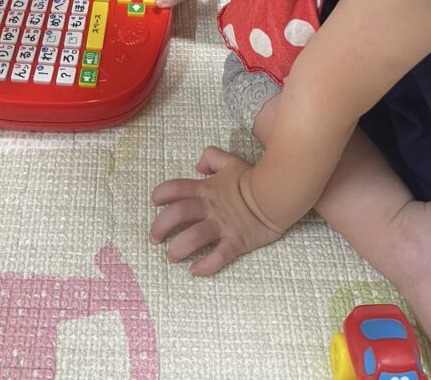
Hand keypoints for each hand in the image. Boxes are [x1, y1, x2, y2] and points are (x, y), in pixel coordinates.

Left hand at [149, 147, 283, 275]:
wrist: (277, 193)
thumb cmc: (252, 177)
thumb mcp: (230, 160)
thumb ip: (211, 158)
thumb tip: (197, 166)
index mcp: (206, 189)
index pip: (176, 188)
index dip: (161, 193)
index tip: (153, 201)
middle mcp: (210, 208)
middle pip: (178, 214)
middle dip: (161, 226)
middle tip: (153, 237)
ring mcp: (222, 225)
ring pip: (195, 237)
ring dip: (179, 248)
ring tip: (171, 256)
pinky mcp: (236, 242)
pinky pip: (219, 256)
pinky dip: (206, 266)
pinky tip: (194, 272)